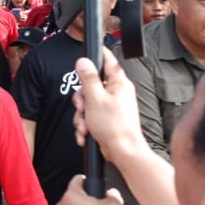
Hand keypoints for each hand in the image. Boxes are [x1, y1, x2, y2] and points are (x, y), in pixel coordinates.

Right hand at [73, 48, 145, 164]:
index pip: (108, 60)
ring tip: (84, 126)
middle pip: (91, 85)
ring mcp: (112, 105)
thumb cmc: (114, 126)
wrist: (122, 151)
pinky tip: (85, 133)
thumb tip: (83, 61)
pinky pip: (91, 115)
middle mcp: (117, 92)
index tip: (88, 53)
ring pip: (88, 102)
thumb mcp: (95, 98)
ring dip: (81, 116)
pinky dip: (86, 124)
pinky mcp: (108, 117)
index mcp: (118, 83)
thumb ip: (88, 78)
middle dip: (81, 99)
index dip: (97, 55)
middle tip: (82, 108)